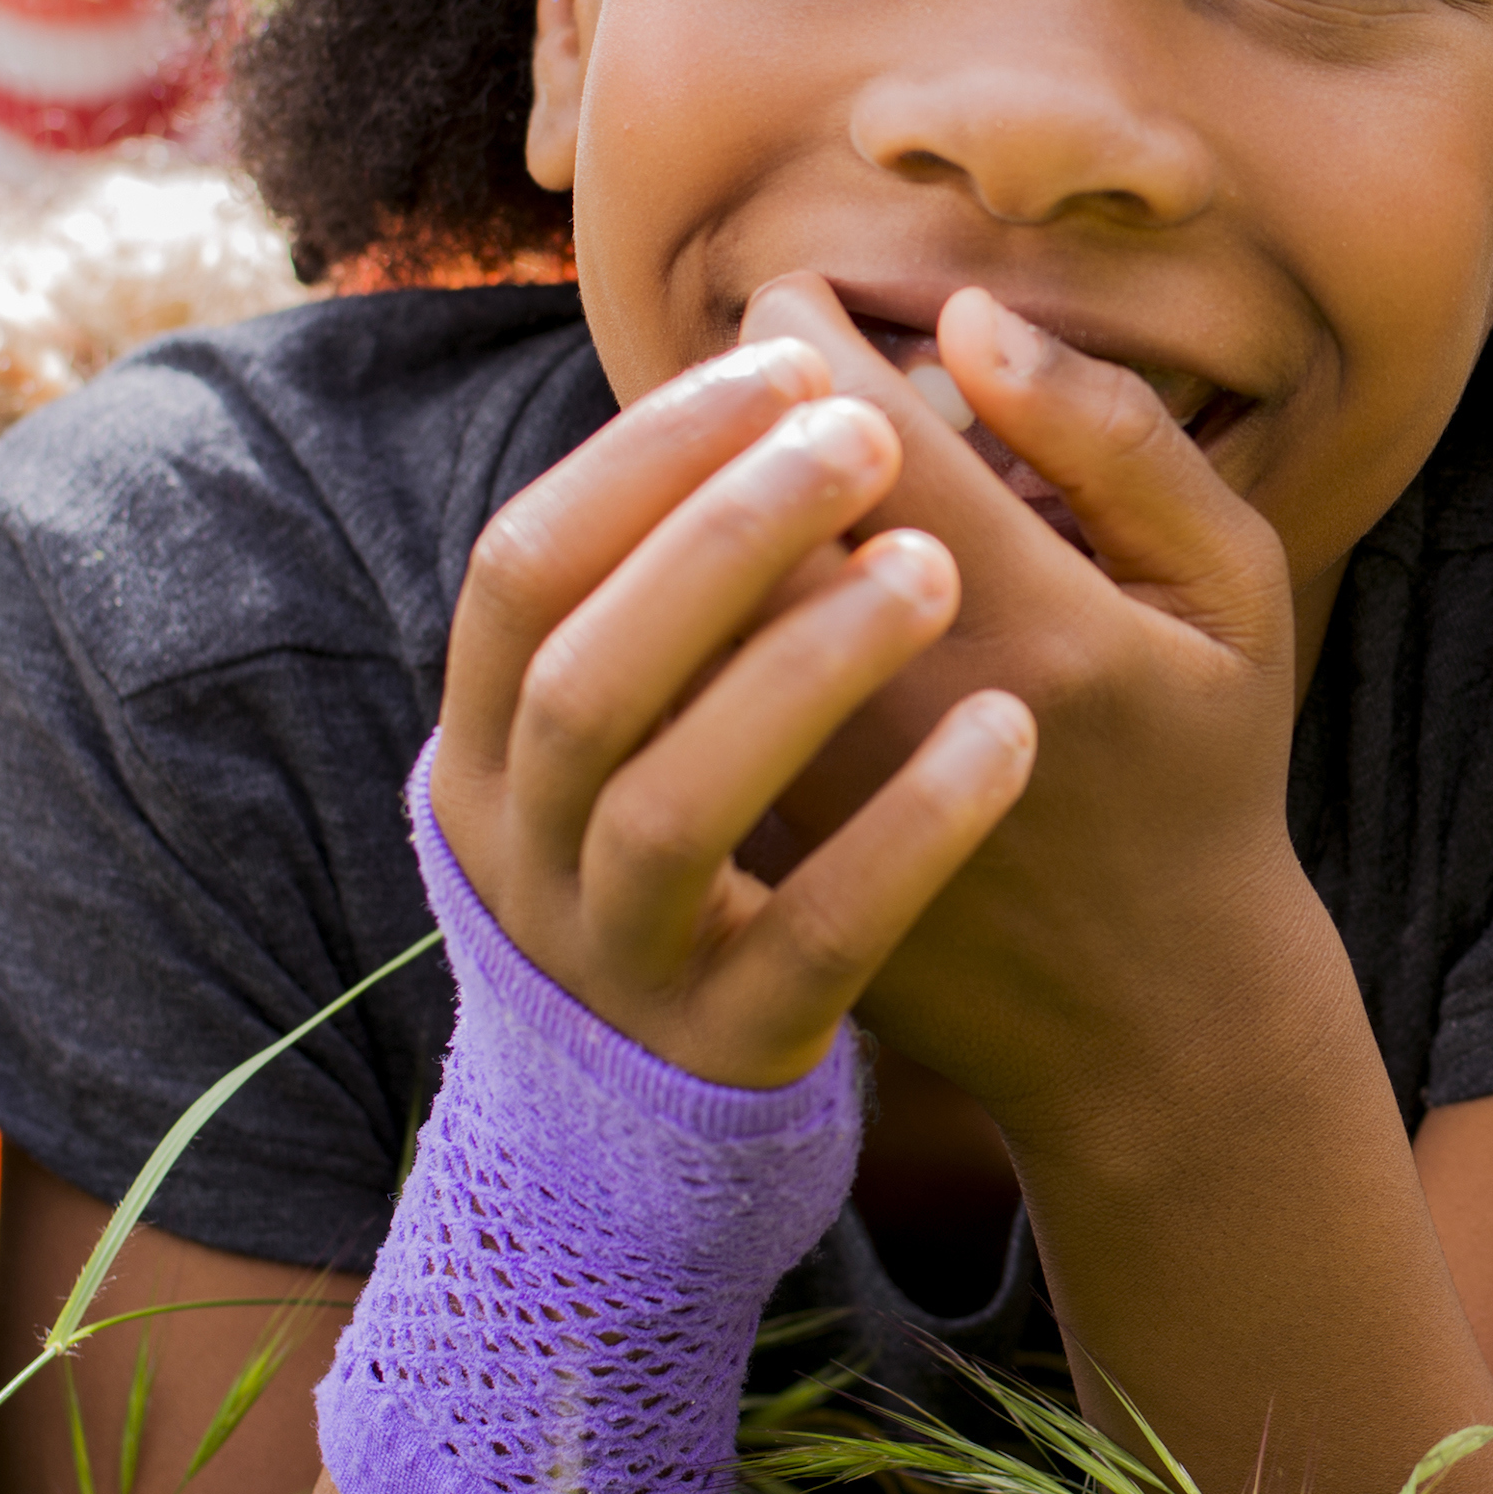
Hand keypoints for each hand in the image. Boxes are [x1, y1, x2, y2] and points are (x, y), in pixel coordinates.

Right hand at [436, 333, 1036, 1086]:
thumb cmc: (670, 860)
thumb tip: (765, 372)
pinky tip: (1006, 738)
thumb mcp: (610, 738)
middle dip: (723, 540)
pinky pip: (811, 942)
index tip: (780, 362)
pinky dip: (906, 834)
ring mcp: (614, 962)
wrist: (653, 1131)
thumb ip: (651, 593)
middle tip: (868, 433)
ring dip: (803, 671)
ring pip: (676, 808)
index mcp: (486, 744)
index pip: (520, 568)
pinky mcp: (722, 1050)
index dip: (640, 458)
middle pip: (588, 675)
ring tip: (935, 571)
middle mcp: (523, 852)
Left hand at [730, 278, 1346, 1148]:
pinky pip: (664, 696)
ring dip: (685, 516)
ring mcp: (808, 786)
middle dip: (731, 411)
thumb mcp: (1227, 590)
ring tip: (740, 486)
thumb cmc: (1203, 770)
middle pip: (728, 488)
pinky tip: (732, 604)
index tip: (812, 315)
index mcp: (1025, 608)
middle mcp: (892, 696)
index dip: (800, 331)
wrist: (1149, 1015)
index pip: (832, 403)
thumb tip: (962, 318)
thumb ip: (1112, 436)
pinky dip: (675, 625)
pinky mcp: (759, 852)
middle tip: (762, 382)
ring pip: (674, 592)